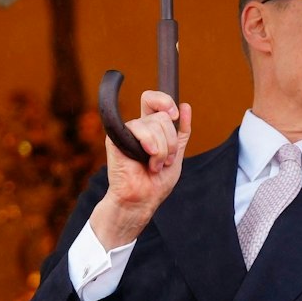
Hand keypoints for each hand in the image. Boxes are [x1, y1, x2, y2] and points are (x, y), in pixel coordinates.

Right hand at [89, 90, 193, 246]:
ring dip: (162, 149)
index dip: (165, 102)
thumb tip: (185, 106)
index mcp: (150, 129)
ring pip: (154, 123)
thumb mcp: (177, 154)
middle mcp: (137, 128)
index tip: (175, 114)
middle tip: (165, 161)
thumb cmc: (157, 182)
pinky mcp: (116, 138)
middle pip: (161, 115)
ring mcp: (126, 132)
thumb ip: (182, 132)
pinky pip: (138, 128)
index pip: (153, 101)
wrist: (143, 199)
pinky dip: (150, 145)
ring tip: (155, 165)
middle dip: (171, 141)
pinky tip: (147, 159)